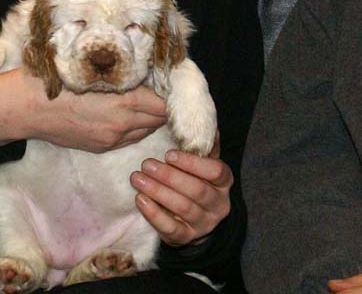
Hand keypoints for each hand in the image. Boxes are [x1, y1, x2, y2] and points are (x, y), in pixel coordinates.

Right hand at [0, 68, 167, 149]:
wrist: (29, 108)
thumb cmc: (59, 81)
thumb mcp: (94, 71)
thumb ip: (122, 76)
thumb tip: (144, 74)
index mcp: (124, 101)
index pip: (163, 104)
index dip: (168, 94)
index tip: (168, 83)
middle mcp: (123, 123)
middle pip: (159, 119)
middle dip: (163, 107)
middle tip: (161, 92)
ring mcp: (112, 138)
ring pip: (146, 131)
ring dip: (150, 118)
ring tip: (146, 103)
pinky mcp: (102, 147)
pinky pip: (129, 139)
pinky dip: (134, 128)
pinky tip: (128, 116)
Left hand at [129, 131, 231, 245]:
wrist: (195, 221)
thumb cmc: (197, 183)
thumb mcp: (203, 164)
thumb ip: (204, 146)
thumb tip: (207, 122)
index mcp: (224, 183)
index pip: (216, 171)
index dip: (192, 163)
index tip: (169, 154)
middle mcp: (218, 204)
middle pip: (196, 190)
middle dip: (169, 176)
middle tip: (146, 164)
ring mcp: (203, 224)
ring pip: (183, 207)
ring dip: (158, 191)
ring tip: (138, 178)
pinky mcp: (186, 238)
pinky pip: (170, 227)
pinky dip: (154, 213)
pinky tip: (140, 199)